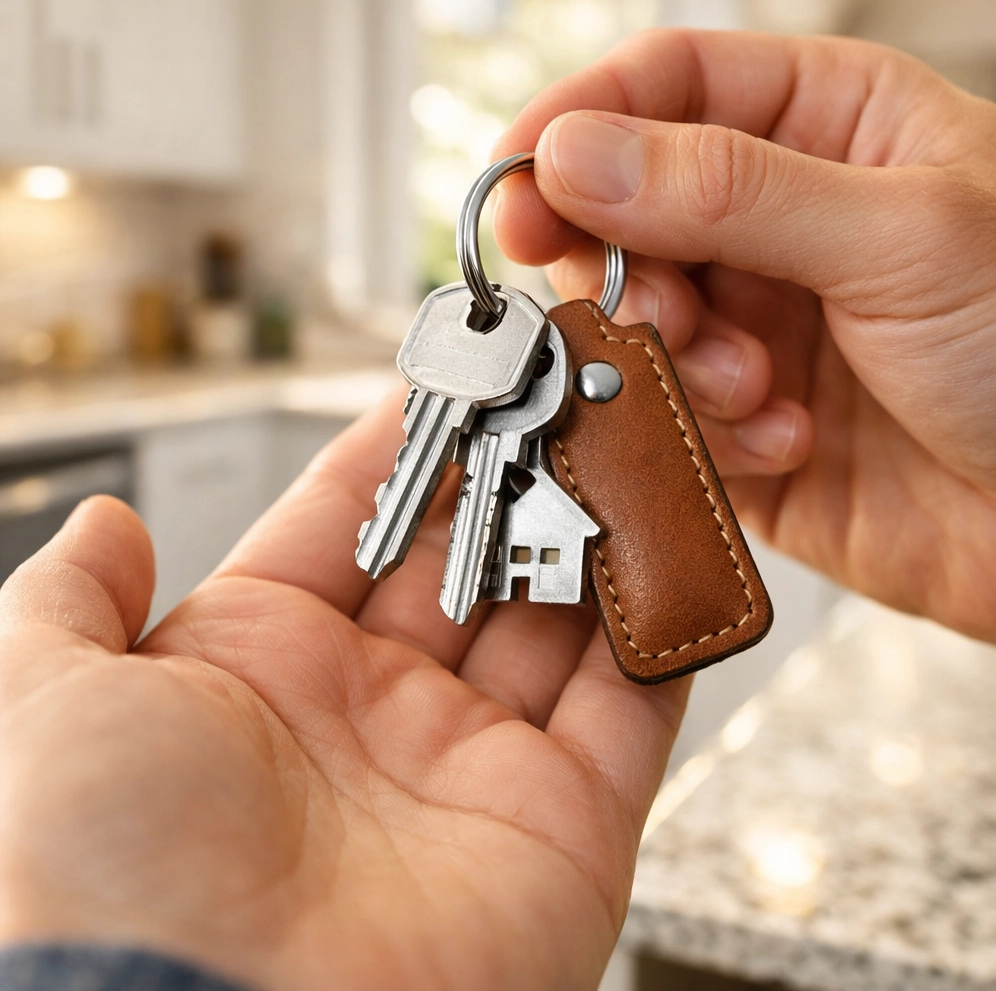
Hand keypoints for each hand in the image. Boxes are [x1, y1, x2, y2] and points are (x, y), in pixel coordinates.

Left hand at [0, 394, 688, 990]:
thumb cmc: (100, 876)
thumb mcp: (49, 700)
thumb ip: (72, 601)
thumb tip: (105, 524)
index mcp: (267, 665)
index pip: (356, 518)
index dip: (406, 440)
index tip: (452, 370)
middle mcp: (377, 710)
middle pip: (473, 551)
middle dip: (518, 465)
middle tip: (560, 386)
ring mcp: (478, 765)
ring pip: (564, 615)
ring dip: (600, 527)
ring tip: (633, 439)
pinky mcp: (568, 826)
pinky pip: (636, 709)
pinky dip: (666, 631)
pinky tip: (681, 549)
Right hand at [494, 29, 995, 647]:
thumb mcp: (901, 235)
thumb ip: (727, 190)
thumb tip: (576, 154)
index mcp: (830, 128)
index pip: (665, 88)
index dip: (577, 127)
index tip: (518, 184)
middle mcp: (781, 225)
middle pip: (625, 214)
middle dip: (624, 269)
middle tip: (657, 311)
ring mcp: (757, 326)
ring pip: (635, 323)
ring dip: (675, 363)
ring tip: (754, 388)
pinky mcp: (742, 425)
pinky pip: (667, 417)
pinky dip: (709, 434)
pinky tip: (787, 441)